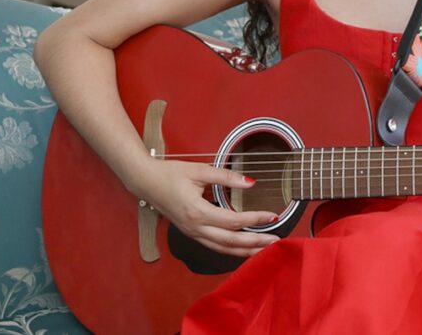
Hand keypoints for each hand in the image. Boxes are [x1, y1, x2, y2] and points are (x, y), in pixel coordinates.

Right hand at [132, 157, 280, 256]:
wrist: (145, 181)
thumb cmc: (170, 174)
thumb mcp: (200, 170)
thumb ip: (226, 176)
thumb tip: (250, 182)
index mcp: (198, 212)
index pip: (233, 221)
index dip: (255, 220)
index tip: (272, 216)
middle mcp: (195, 228)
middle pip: (230, 242)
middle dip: (255, 243)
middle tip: (276, 242)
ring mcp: (192, 233)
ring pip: (222, 249)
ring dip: (245, 251)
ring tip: (265, 250)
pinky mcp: (191, 233)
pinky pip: (214, 246)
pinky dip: (231, 250)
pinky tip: (244, 248)